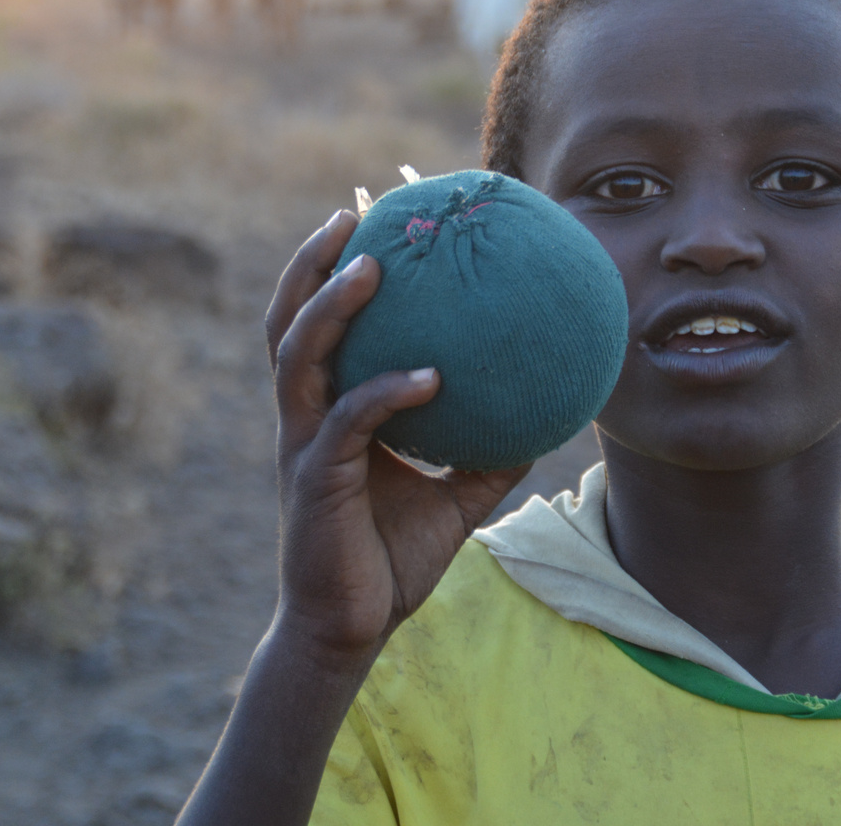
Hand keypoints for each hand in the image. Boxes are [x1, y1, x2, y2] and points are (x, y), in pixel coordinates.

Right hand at [265, 209, 531, 660]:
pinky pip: (346, 424)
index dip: (331, 269)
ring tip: (369, 264)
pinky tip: (431, 375)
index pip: (322, 325)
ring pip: (298, 358)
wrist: (351, 630)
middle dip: (309, 263)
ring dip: (329, 306)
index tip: (364, 213)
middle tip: (350, 212)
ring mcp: (302, 446)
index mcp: (328, 412)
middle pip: (287, 321)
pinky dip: (385, 393)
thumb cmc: (392, 559)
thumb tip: (552, 411)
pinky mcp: (314, 483)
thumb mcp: (457, 495)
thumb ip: (491, 450)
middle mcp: (306, 417)